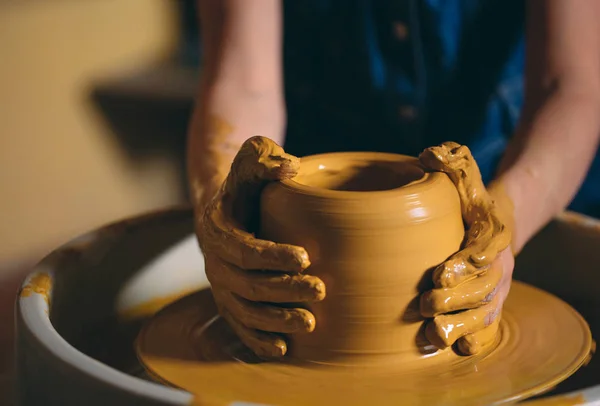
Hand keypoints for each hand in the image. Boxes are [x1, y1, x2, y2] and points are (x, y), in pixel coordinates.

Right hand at [195, 136, 325, 357]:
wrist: (226, 208)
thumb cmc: (247, 183)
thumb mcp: (252, 159)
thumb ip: (265, 158)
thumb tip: (289, 167)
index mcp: (219, 230)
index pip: (243, 249)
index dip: (271, 256)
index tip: (305, 257)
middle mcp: (216, 262)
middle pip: (247, 285)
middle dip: (283, 291)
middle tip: (320, 290)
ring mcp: (222, 287)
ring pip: (245, 311)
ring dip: (276, 320)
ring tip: (310, 323)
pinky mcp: (230, 303)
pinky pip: (240, 328)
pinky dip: (259, 341)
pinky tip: (284, 349)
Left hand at [418, 142, 513, 354]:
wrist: (502, 223)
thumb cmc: (473, 201)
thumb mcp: (465, 178)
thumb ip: (451, 164)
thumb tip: (428, 153)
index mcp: (492, 234)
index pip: (484, 249)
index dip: (465, 263)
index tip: (440, 272)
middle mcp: (499, 263)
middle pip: (483, 286)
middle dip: (455, 298)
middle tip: (426, 303)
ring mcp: (497, 286)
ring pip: (486, 310)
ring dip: (461, 323)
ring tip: (434, 333)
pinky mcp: (491, 303)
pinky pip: (489, 325)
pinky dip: (475, 337)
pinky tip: (458, 348)